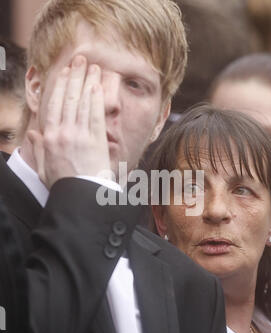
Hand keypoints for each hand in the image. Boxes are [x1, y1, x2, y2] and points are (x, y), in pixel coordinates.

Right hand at [28, 55, 110, 188]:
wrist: (82, 197)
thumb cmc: (64, 184)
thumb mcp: (45, 168)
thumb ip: (40, 149)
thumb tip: (33, 133)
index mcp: (50, 138)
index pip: (54, 105)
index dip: (59, 85)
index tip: (64, 72)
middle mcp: (64, 132)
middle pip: (69, 98)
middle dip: (75, 76)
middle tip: (81, 59)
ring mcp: (80, 135)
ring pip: (83, 102)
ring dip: (87, 81)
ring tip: (93, 65)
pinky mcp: (96, 140)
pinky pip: (95, 114)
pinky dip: (96, 98)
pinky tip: (98, 85)